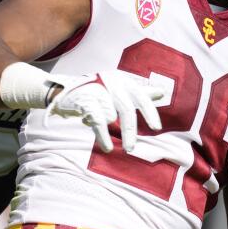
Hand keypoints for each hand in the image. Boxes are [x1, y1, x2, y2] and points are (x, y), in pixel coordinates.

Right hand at [49, 71, 163, 152]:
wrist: (65, 90)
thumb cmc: (97, 91)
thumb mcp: (119, 89)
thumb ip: (139, 91)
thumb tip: (162, 92)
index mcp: (123, 80)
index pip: (140, 95)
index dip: (149, 112)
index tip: (157, 128)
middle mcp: (111, 82)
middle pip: (126, 109)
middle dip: (129, 131)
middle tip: (131, 148)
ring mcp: (97, 90)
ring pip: (111, 116)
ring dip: (108, 131)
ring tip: (108, 143)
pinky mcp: (84, 100)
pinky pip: (97, 121)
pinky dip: (103, 136)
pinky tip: (107, 147)